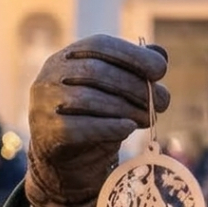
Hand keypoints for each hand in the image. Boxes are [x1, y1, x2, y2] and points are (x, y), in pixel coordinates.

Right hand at [25, 36, 169, 206]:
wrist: (68, 162)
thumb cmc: (96, 118)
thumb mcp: (116, 91)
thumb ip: (135, 70)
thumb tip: (160, 55)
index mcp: (68, 56)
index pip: (99, 45)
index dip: (133, 55)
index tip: (160, 70)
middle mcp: (50, 74)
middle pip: (96, 72)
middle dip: (136, 86)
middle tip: (163, 102)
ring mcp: (43, 103)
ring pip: (88, 99)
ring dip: (126, 108)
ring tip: (149, 118)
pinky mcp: (46, 132)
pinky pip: (80, 127)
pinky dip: (109, 126)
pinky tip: (128, 128)